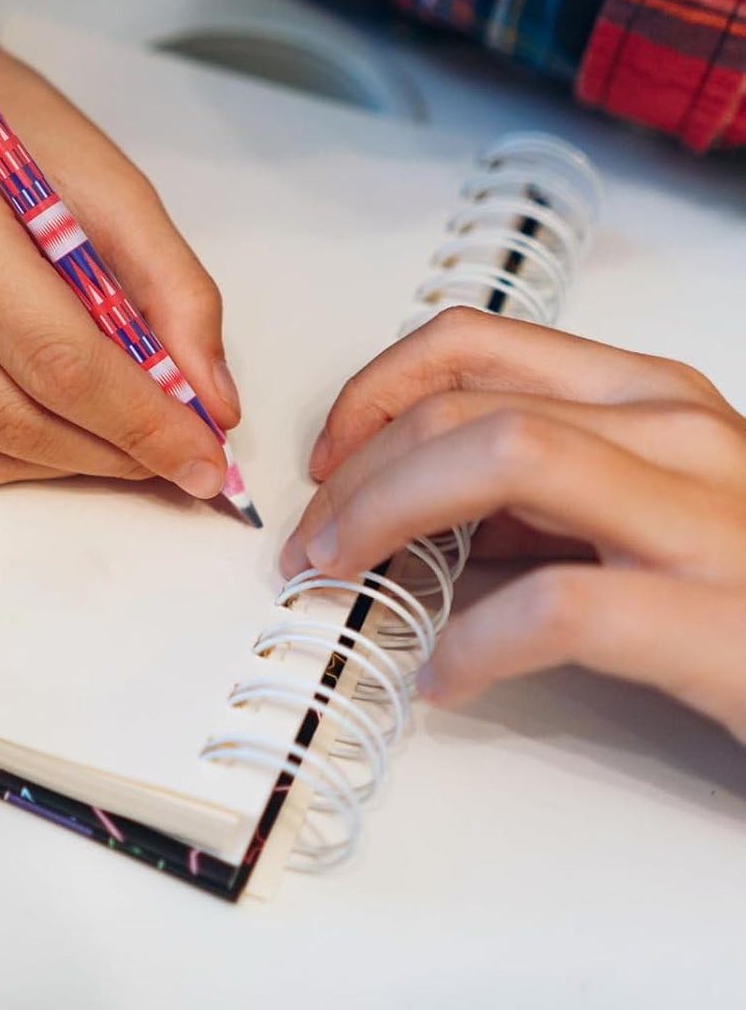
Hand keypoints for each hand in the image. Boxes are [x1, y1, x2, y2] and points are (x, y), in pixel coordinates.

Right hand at [0, 0, 238, 493]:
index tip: (206, 458)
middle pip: (16, 412)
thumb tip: (211, 404)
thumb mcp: (112, 184)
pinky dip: (24, 453)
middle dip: (115, 452)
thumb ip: (174, 291)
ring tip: (136, 449)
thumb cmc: (8, 131)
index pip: (56, 356)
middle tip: (183, 461)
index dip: (141, 421)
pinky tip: (73, 434)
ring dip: (73, 464)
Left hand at [280, 307, 745, 741]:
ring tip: (345, 579)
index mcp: (650, 399)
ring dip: (387, 515)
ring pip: (501, 457)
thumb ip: (544, 500)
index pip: (471, 342)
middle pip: (462, 404)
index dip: (372, 390)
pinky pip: (562, 607)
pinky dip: (475, 642)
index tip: (328, 455)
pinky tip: (447, 675)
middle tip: (312, 541)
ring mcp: (706, 520)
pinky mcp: (723, 620)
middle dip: (354, 471)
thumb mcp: (646, 514)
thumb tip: (422, 509)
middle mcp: (678, 434)